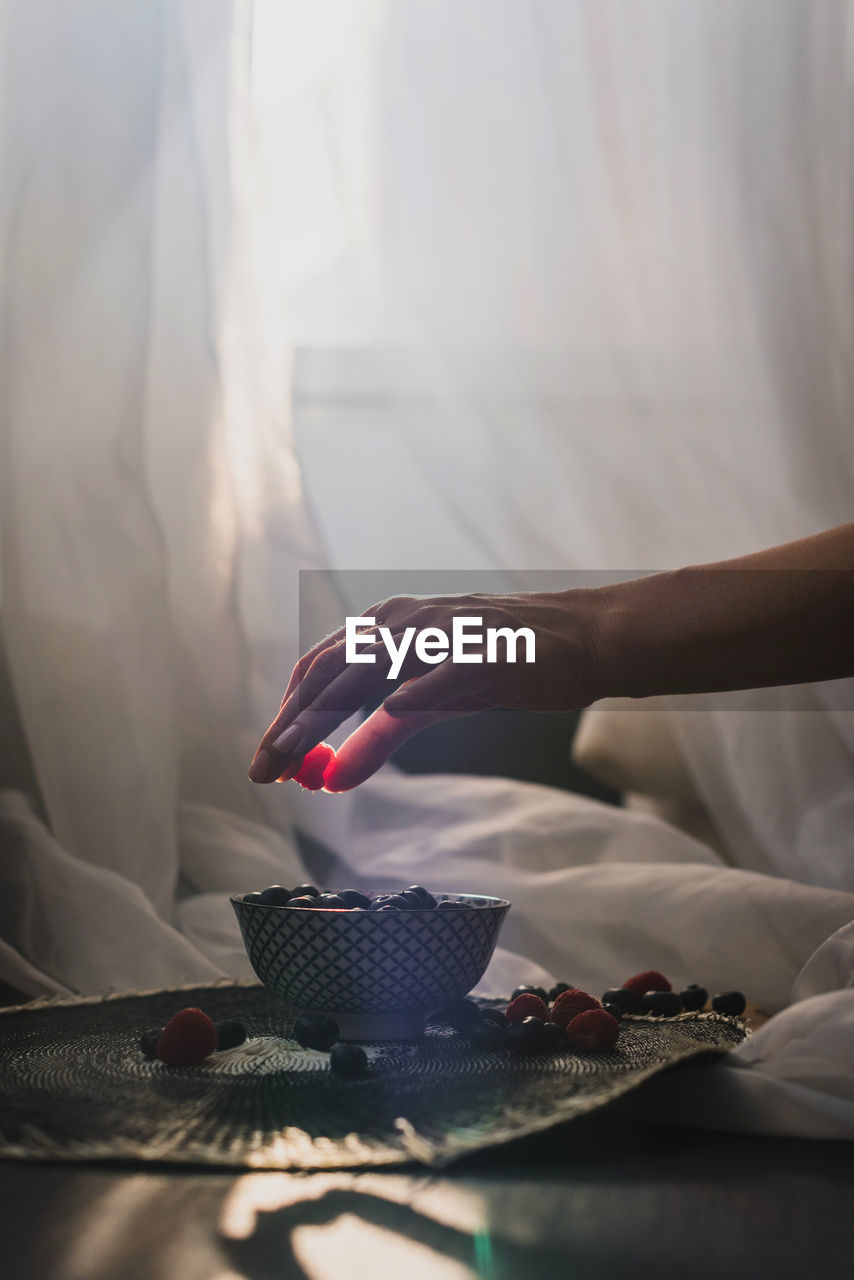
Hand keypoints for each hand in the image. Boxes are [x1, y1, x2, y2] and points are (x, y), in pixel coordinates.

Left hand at [248, 590, 605, 790]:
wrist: (586, 637)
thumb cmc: (508, 665)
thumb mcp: (437, 698)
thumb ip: (383, 733)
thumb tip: (331, 778)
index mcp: (390, 625)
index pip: (320, 669)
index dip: (287, 715)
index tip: (267, 761)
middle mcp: (405, 620)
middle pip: (328, 673)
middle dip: (290, 725)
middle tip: (263, 772)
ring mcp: (441, 633)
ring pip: (362, 673)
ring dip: (322, 719)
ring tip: (295, 764)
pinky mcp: (479, 654)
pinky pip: (429, 682)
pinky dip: (394, 711)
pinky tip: (366, 743)